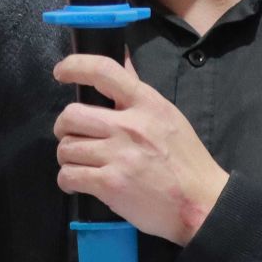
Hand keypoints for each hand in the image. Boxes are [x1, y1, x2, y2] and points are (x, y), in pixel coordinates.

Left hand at [52, 54, 230, 245]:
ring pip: (66, 148)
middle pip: (71, 115)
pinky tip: (79, 183)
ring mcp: (118, 155)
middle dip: (64, 127)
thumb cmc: (187, 160)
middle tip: (73, 137)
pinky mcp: (109, 184)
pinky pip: (68, 176)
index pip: (103, 71)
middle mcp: (129, 126)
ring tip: (81, 164)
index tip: (61, 72)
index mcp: (146, 104)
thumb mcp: (168, 115)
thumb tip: (122, 57)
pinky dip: (68, 181)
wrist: (201, 203)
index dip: (75, 66)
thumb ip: (138, 89)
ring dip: (68, 157)